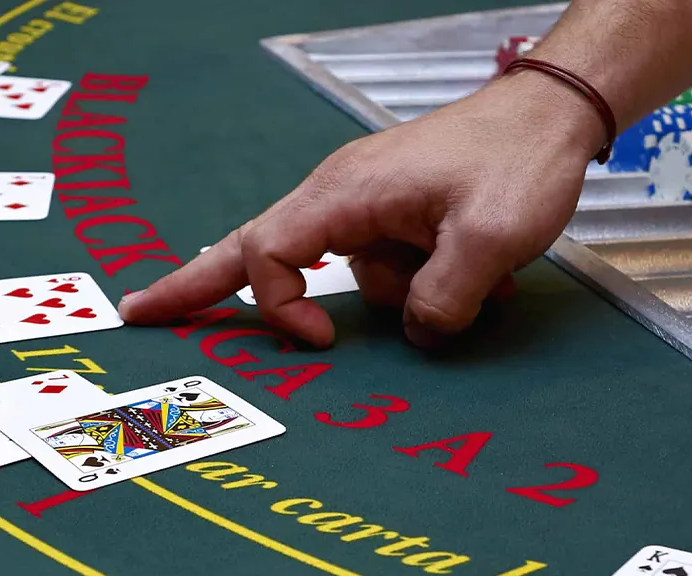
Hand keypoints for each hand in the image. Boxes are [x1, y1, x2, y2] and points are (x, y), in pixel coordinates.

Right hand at [118, 72, 605, 347]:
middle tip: (138, 312)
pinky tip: (479, 273)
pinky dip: (423, 277)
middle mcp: (341, 194)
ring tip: (478, 276)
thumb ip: (439, 302)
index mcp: (344, 193)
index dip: (281, 307)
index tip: (321, 343)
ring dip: (404, 293)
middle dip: (198, 284)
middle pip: (254, 248)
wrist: (553, 116)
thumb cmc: (516, 161)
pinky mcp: (394, 211)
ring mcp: (366, 202)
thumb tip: (414, 335)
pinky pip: (388, 263)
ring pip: (352, 274)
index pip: (269, 255)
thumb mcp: (487, 241)